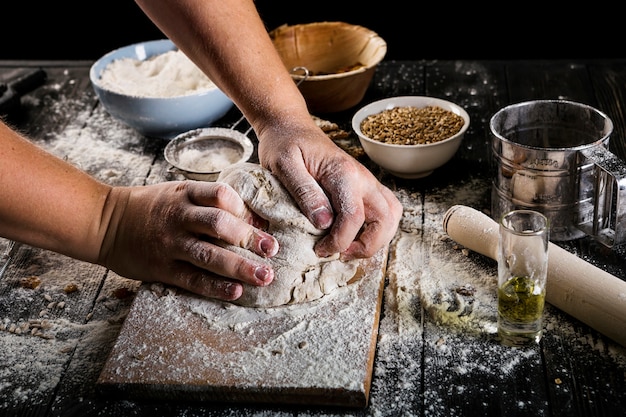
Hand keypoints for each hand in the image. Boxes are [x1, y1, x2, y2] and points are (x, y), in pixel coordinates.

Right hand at [97, 181, 278, 300]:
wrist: (105, 223)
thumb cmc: (151, 207)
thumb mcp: (178, 194)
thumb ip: (209, 204)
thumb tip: (252, 220)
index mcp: (185, 194)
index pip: (220, 195)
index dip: (244, 208)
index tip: (262, 223)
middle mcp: (178, 217)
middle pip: (219, 225)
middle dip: (250, 239)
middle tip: (272, 250)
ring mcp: (169, 244)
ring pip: (209, 255)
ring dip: (240, 267)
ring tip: (264, 276)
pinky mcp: (162, 268)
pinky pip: (193, 279)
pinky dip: (215, 286)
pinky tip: (236, 292)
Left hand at [256, 119, 402, 259]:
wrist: (290, 127)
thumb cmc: (284, 144)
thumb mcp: (283, 166)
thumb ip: (304, 192)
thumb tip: (323, 223)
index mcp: (343, 173)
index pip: (354, 216)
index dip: (340, 241)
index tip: (320, 250)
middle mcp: (362, 178)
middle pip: (385, 219)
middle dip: (367, 245)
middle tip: (339, 254)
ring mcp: (367, 182)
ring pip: (391, 216)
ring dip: (376, 238)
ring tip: (348, 248)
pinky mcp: (365, 187)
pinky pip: (385, 210)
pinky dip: (377, 228)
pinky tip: (353, 235)